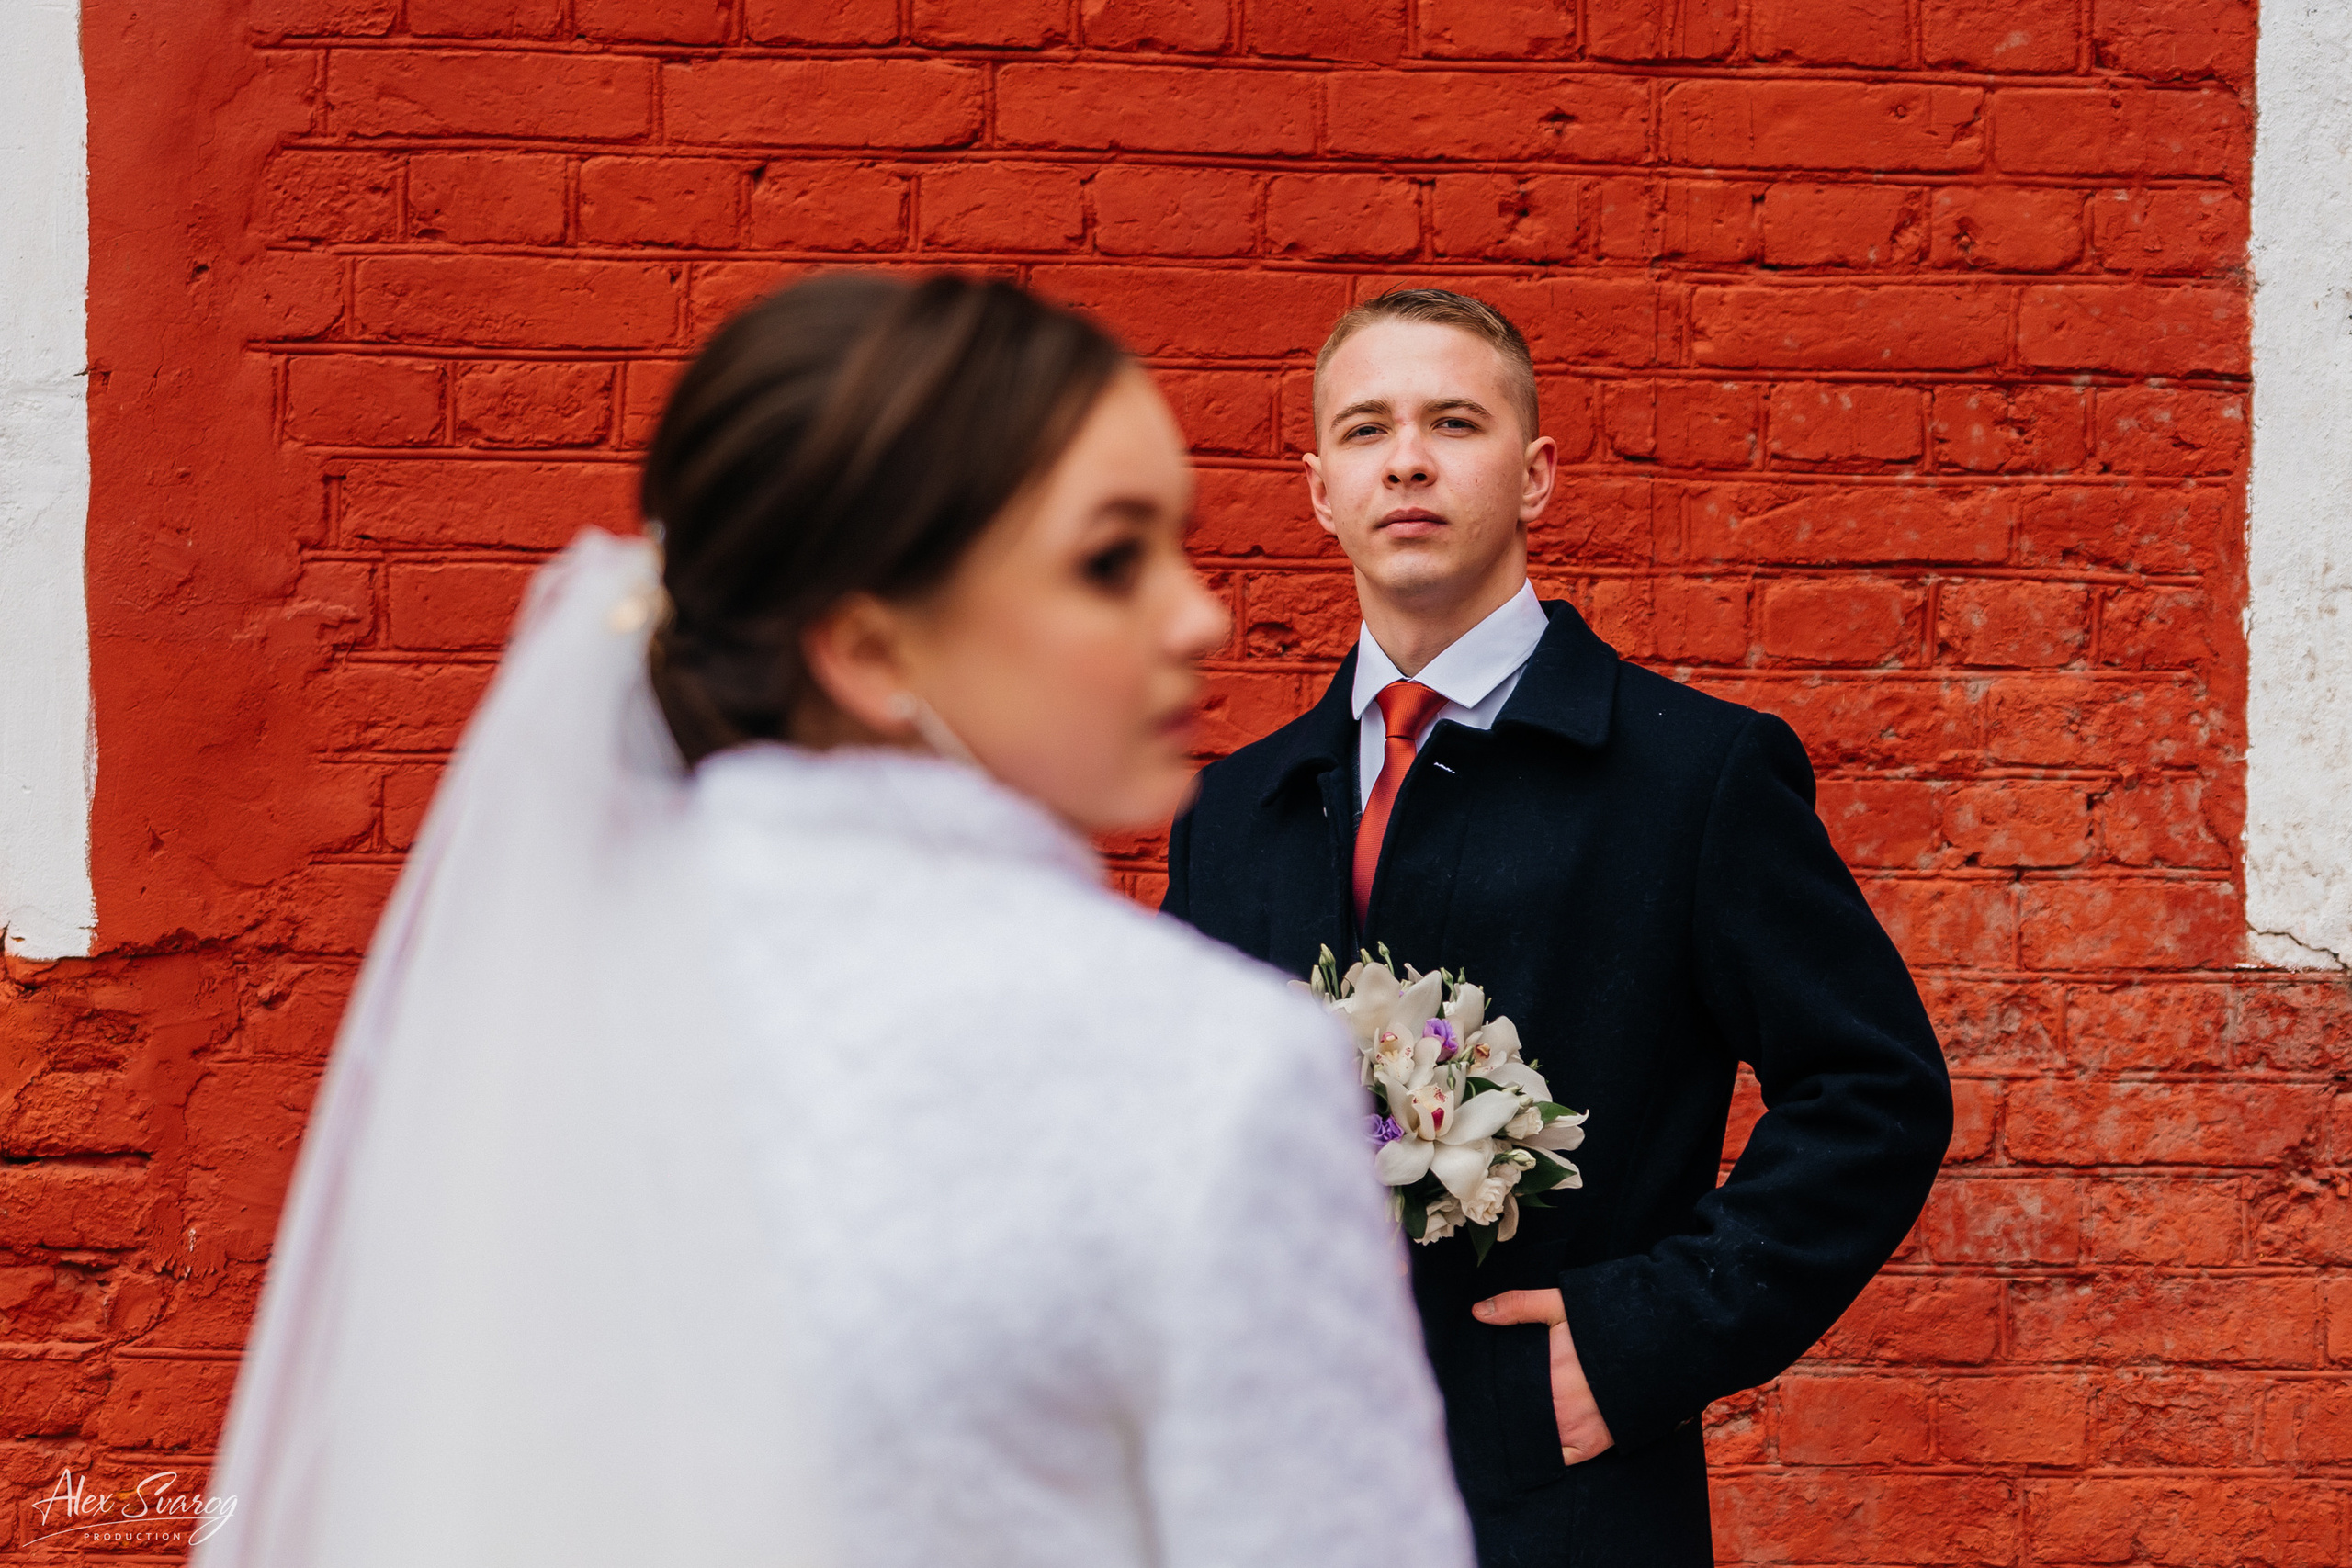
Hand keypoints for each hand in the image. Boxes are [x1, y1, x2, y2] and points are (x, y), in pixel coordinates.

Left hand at [1473, 1288, 1614, 1465]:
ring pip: (1534, 1438)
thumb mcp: (1561, 1306)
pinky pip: (1559, 1458)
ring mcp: (1573, 1430)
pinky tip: (1540, 1439)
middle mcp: (1556, 1409)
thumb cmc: (1603, 1327)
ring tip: (1519, 1420)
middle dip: (1509, 1410)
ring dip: (1527, 1430)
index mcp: (1544, 1376)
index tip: (1485, 1389)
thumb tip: (1478, 1312)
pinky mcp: (1590, 1445)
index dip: (1494, 1391)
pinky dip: (1548, 1450)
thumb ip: (1519, 1305)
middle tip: (1501, 1403)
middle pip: (1518, 1417)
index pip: (1505, 1392)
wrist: (1654, 1350)